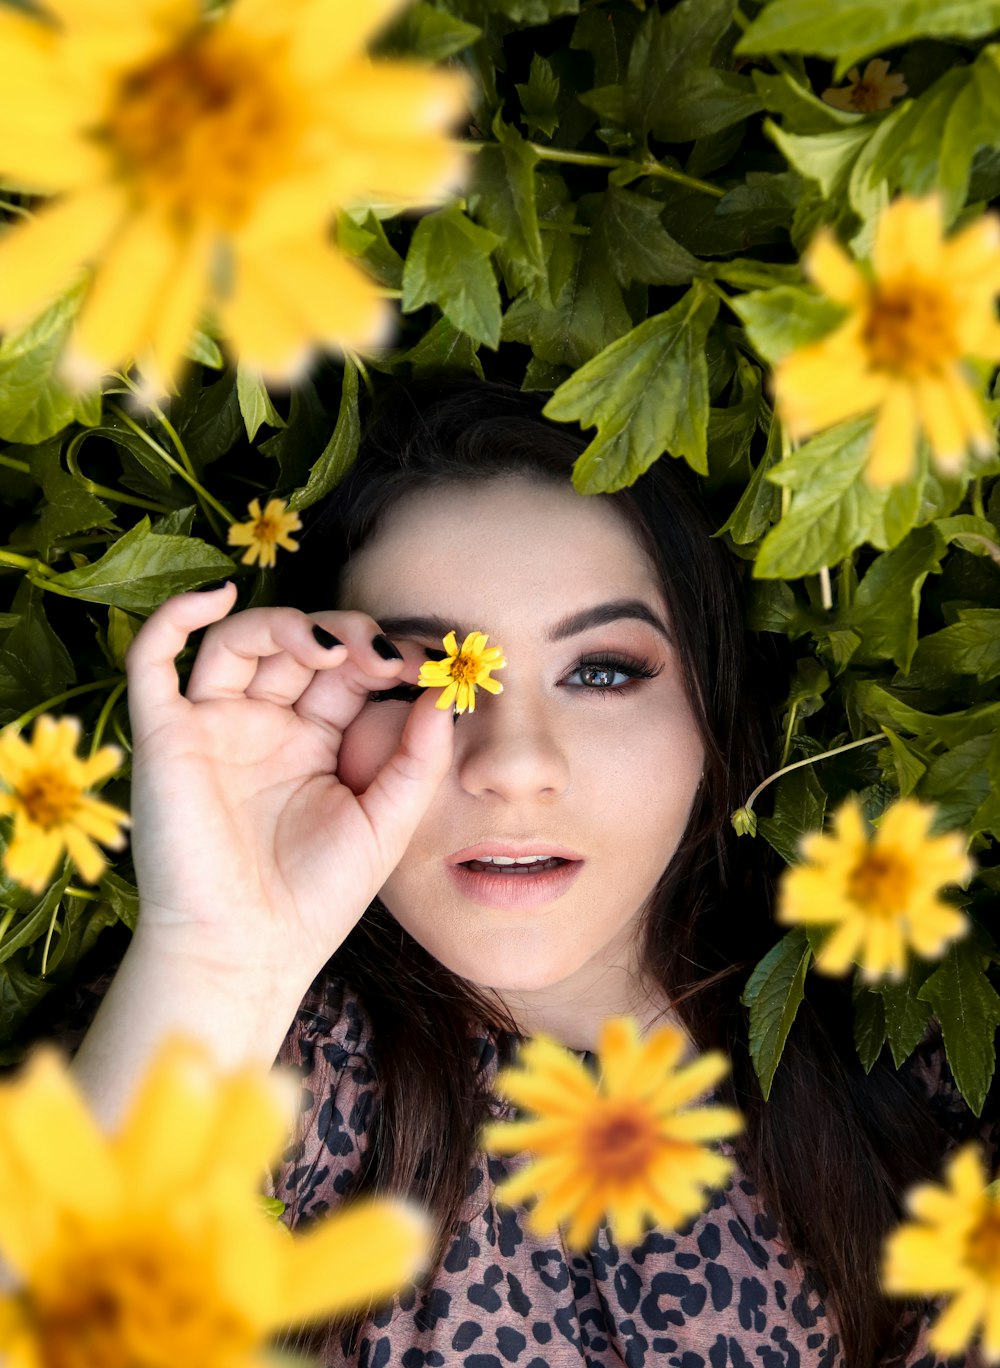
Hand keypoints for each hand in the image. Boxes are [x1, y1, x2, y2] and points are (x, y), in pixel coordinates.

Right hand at [123, 583, 453, 989]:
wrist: (249, 953)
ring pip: (237, 641)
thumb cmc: (317, 898)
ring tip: (327, 647)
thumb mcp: (388, 823)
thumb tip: (444, 693)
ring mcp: (212, 727)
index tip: (425, 663)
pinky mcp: (165, 738)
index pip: (346, 669)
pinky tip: (216, 596)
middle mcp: (263, 725)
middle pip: (296, 644)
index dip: (381, 652)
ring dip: (282, 623)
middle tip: (380, 656)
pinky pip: (152, 661)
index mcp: (315, 740)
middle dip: (342, 634)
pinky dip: (174, 617)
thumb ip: (419, 758)